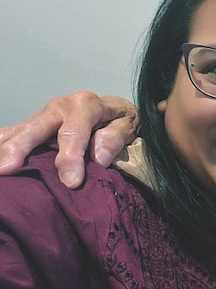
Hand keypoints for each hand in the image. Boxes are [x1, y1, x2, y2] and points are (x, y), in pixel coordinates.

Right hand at [0, 91, 138, 187]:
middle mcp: (60, 107)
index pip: (74, 132)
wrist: (114, 108)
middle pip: (37, 128)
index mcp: (86, 105)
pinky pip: (12, 132)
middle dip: (21, 148)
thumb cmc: (121, 119)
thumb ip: (116, 137)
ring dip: (4, 147)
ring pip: (19, 130)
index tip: (70, 182)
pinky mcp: (34, 124)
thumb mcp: (129, 124)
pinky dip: (0, 143)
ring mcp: (43, 115)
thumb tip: (99, 158)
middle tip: (7, 169)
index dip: (70, 157)